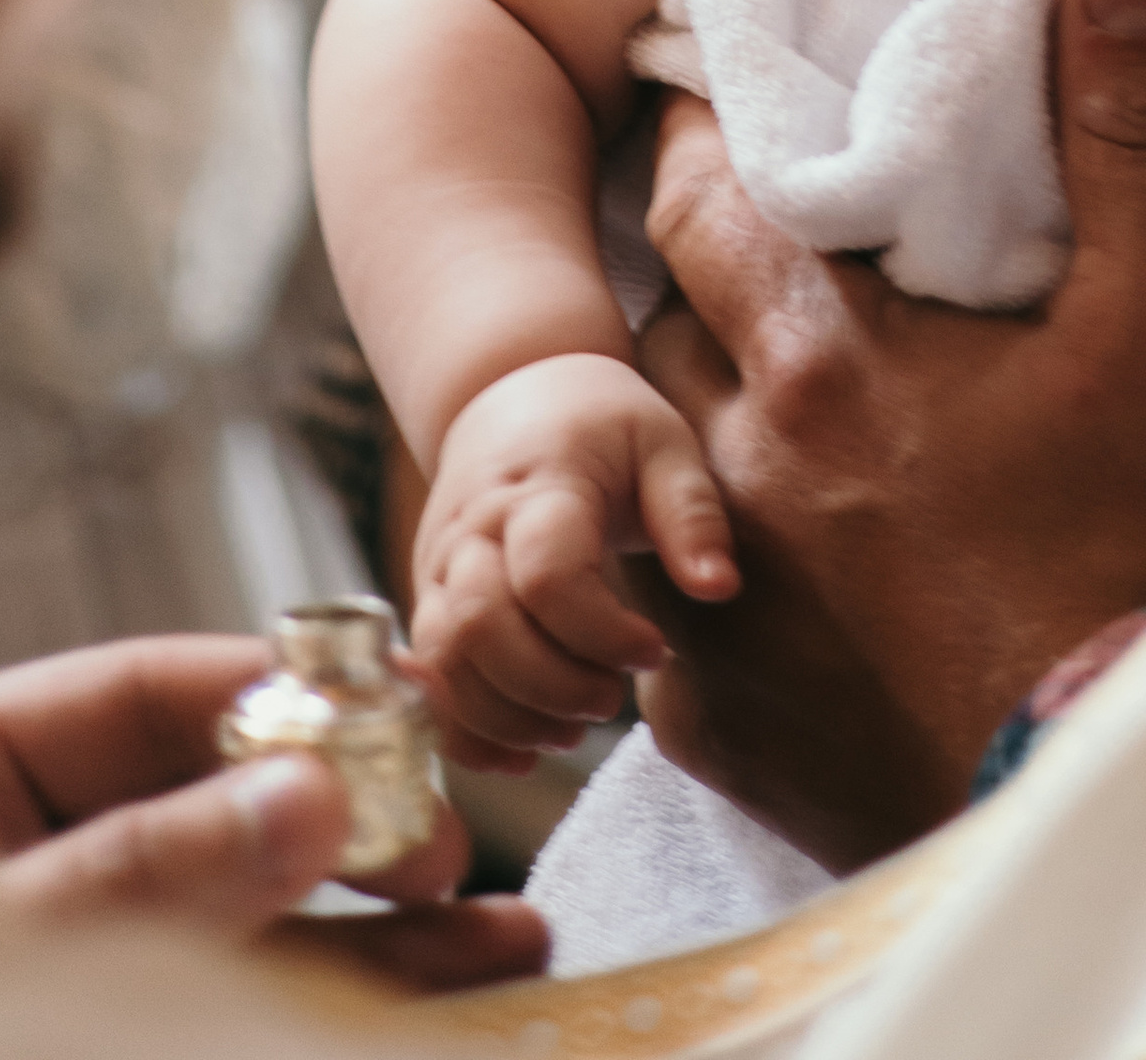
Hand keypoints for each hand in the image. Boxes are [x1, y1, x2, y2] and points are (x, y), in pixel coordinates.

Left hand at [0, 636, 542, 986]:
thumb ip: (135, 870)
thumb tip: (313, 791)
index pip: (144, 697)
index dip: (281, 692)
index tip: (406, 708)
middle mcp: (30, 871)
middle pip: (219, 813)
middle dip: (356, 822)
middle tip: (456, 843)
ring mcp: (74, 975)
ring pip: (253, 935)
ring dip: (385, 941)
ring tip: (513, 939)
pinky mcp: (122, 1036)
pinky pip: (247, 1017)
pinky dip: (343, 1008)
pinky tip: (442, 1004)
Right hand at [412, 352, 739, 767]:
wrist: (514, 393)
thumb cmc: (604, 425)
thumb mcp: (664, 442)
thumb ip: (692, 512)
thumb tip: (719, 588)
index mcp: (538, 486)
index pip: (548, 576)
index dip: (602, 632)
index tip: (656, 649)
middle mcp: (471, 530)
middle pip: (481, 628)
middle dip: (550, 685)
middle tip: (612, 698)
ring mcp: (438, 568)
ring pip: (445, 663)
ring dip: (508, 715)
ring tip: (576, 727)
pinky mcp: (429, 602)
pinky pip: (426, 682)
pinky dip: (464, 731)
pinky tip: (522, 752)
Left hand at [632, 0, 1145, 868]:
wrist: (1111, 788)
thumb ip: (1129, 120)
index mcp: (822, 356)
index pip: (705, 186)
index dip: (713, 127)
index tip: (737, 89)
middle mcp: (733, 467)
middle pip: (664, 312)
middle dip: (704, 263)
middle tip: (765, 231)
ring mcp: (709, 605)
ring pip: (653, 455)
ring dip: (702, 407)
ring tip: (785, 389)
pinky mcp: (711, 720)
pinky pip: (659, 603)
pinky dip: (701, 561)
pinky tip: (781, 552)